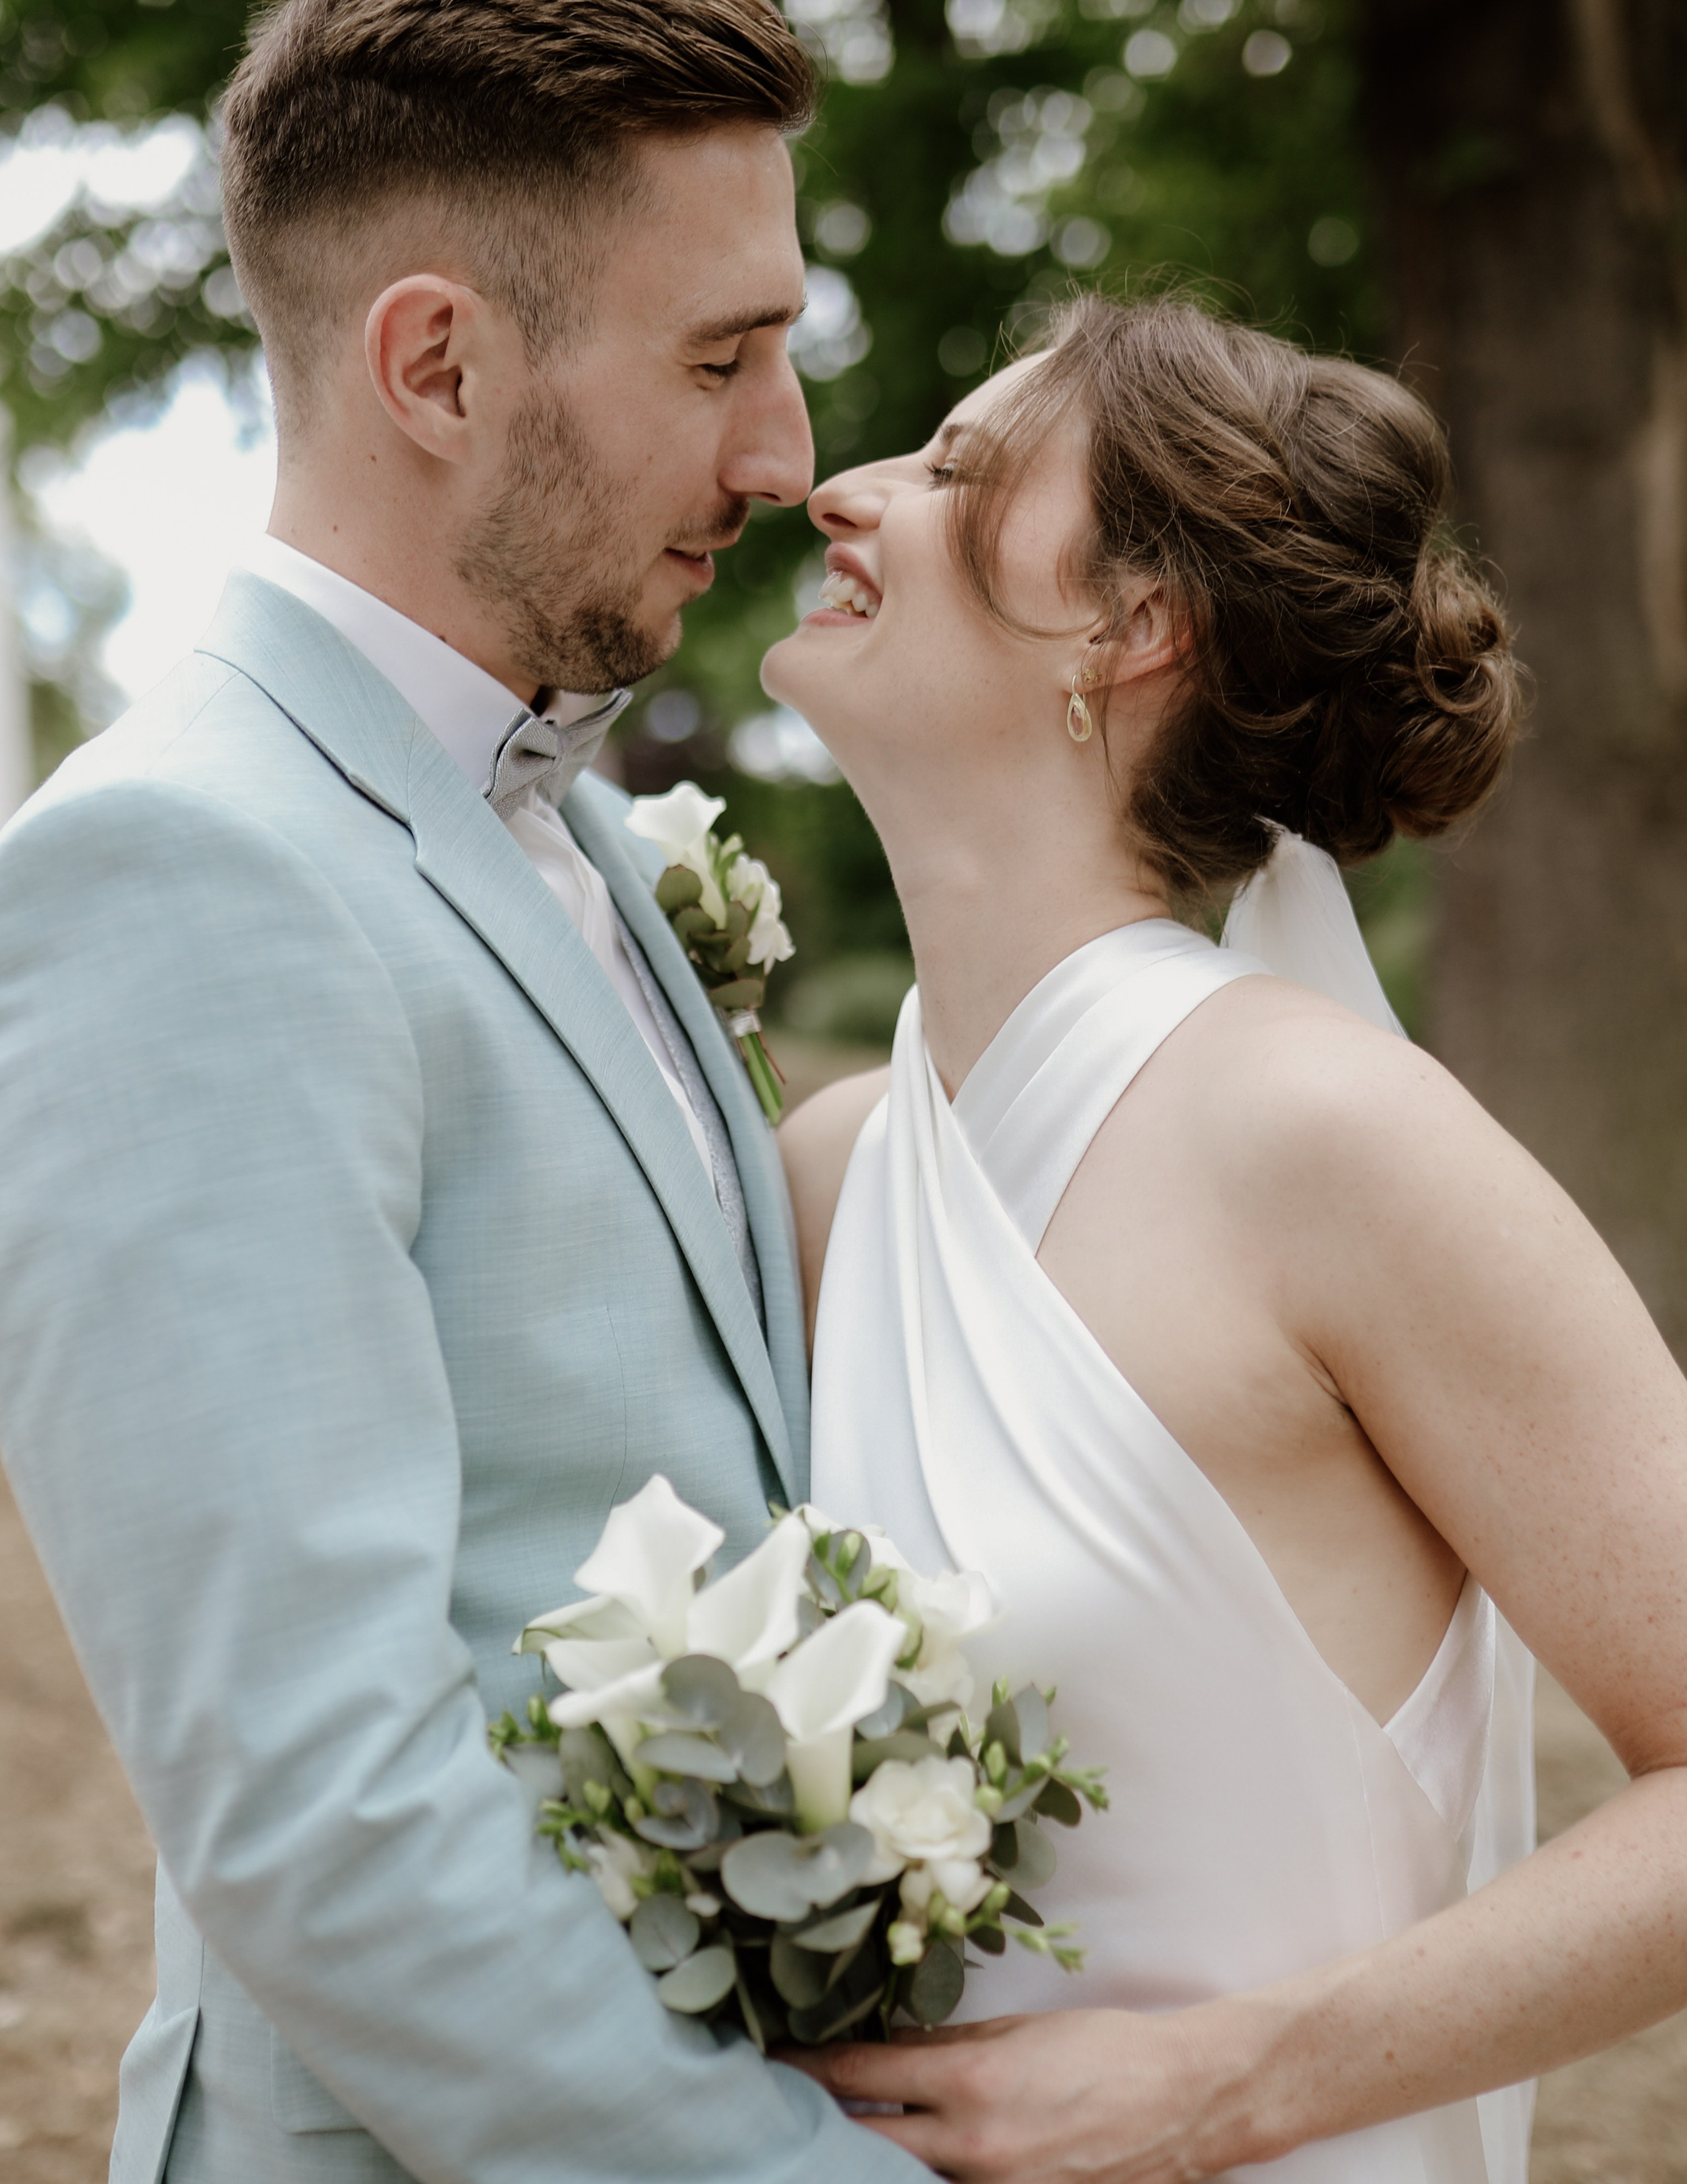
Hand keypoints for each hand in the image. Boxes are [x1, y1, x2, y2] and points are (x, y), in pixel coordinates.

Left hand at [780, 2005, 1271, 2181]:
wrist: (1183, 2102)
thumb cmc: (1102, 2050)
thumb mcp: (1015, 2030)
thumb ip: (943, 2043)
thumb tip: (884, 2042)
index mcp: (971, 2082)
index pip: (861, 2075)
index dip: (809, 2067)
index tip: (774, 2059)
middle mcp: (974, 2146)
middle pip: (865, 2145)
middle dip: (821, 2127)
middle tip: (782, 2110)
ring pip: (904, 2181)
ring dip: (869, 2162)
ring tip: (835, 2145)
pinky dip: (923, 2181)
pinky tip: (905, 2167)